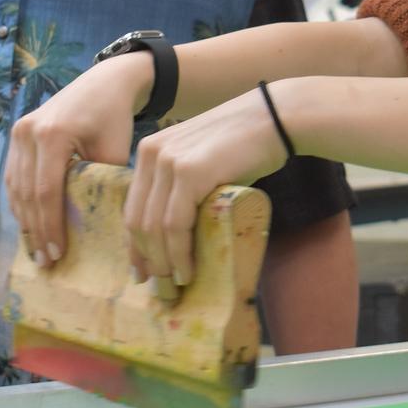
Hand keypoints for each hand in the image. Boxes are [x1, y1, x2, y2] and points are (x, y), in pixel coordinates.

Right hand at [5, 56, 149, 266]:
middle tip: (45, 261)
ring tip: (36, 249)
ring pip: (15, 186)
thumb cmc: (115, 118)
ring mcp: (18, 131)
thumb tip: (96, 229)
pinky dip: (21, 202)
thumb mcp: (114, 153)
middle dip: (36, 230)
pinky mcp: (17, 133)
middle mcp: (28, 131)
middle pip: (26, 193)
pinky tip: (30, 224)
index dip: (50, 227)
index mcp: (53, 134)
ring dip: (25, 220)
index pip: (46, 192)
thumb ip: (101, 187)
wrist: (104, 83)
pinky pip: (13, 175)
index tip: (58, 254)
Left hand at [124, 82, 292, 285]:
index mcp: (149, 152)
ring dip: (163, 263)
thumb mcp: (201, 163)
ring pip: (153, 227)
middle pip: (137, 220)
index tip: (142, 272)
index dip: (135, 245)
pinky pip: (175, 224)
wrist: (275, 119)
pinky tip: (187, 270)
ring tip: (176, 285)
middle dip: (147, 260)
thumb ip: (182, 187)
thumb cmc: (246, 145)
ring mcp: (168, 162)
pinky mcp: (189, 172)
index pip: (132, 207)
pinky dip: (179, 253)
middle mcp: (151, 154)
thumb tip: (176, 235)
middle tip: (159, 288)